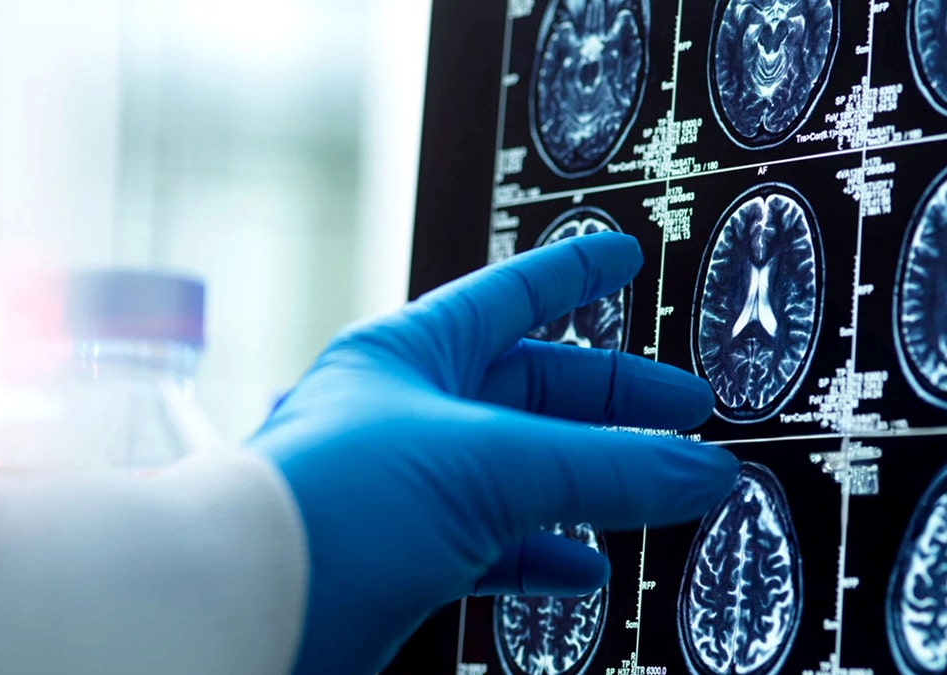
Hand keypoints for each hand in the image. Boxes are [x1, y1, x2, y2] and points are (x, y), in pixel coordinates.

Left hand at [248, 232, 739, 673]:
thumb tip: (703, 472)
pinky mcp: (405, 559)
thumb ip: (605, 468)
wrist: (243, 612)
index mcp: (412, 354)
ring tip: (658, 488)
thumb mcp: (487, 465)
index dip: (573, 274)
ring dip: (592, 483)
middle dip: (612, 400)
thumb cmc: (328, 507)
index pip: (511, 294)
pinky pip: (497, 544)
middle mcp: (409, 413)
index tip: (620, 259)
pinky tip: (586, 568)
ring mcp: (408, 487)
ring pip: (523, 472)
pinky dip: (548, 555)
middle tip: (683, 410)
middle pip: (533, 389)